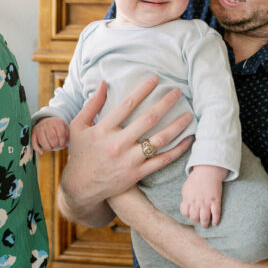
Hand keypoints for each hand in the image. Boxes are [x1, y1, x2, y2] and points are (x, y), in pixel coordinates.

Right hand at [32, 117, 68, 154]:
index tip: (63, 145)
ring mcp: (39, 128)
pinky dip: (37, 149)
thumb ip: (67, 135)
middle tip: (56, 146)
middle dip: (55, 145)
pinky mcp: (34, 132)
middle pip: (52, 137)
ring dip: (48, 148)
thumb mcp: (65, 127)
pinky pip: (34, 142)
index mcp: (57, 122)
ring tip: (51, 148)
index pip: (61, 134)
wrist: (47, 121)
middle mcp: (47, 123)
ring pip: (43, 141)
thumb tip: (64, 145)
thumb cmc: (58, 128)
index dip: (62, 142)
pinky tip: (42, 152)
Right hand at [57, 77, 194, 227]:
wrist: (81, 188)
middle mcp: (118, 144)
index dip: (143, 89)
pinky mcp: (137, 174)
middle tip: (178, 92)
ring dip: (177, 126)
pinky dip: (177, 150)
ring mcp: (129, 160)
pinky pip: (162, 161)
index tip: (156, 79)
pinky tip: (188, 140)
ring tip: (189, 115)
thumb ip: (92, 104)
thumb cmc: (80, 153)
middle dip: (166, 103)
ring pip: (159, 140)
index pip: (127, 104)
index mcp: (103, 129)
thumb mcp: (78, 126)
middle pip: (148, 119)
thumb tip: (104, 82)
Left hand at [180, 165, 226, 227]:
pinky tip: (215, 223)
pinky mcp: (215, 201)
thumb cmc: (196, 179)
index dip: (188, 215)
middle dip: (196, 220)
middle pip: (194, 217)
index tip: (191, 215)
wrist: (207, 171)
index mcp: (188, 198)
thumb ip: (186, 198)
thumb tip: (186, 207)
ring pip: (204, 218)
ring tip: (205, 225)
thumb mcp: (186, 188)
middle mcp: (196, 202)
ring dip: (204, 224)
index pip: (185, 213)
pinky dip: (215, 220)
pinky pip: (216, 214)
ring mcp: (206, 202)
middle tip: (198, 220)